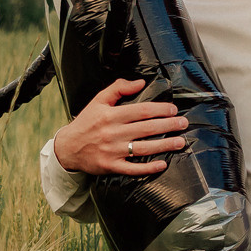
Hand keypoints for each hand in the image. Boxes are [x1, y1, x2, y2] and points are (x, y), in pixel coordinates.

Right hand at [50, 79, 188, 176]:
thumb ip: (118, 88)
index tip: (173, 110)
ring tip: (180, 142)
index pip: (141, 111)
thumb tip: (140, 82)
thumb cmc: (86, 122)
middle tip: (183, 123)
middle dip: (168, 125)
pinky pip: (133, 168)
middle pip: (146, 128)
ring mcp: (113, 151)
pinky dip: (148, 168)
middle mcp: (113, 133)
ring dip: (164, 145)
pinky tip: (162, 164)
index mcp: (111, 115)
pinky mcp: (111, 166)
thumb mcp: (98, 100)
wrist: (68, 147)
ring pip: (143, 148)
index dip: (160, 110)